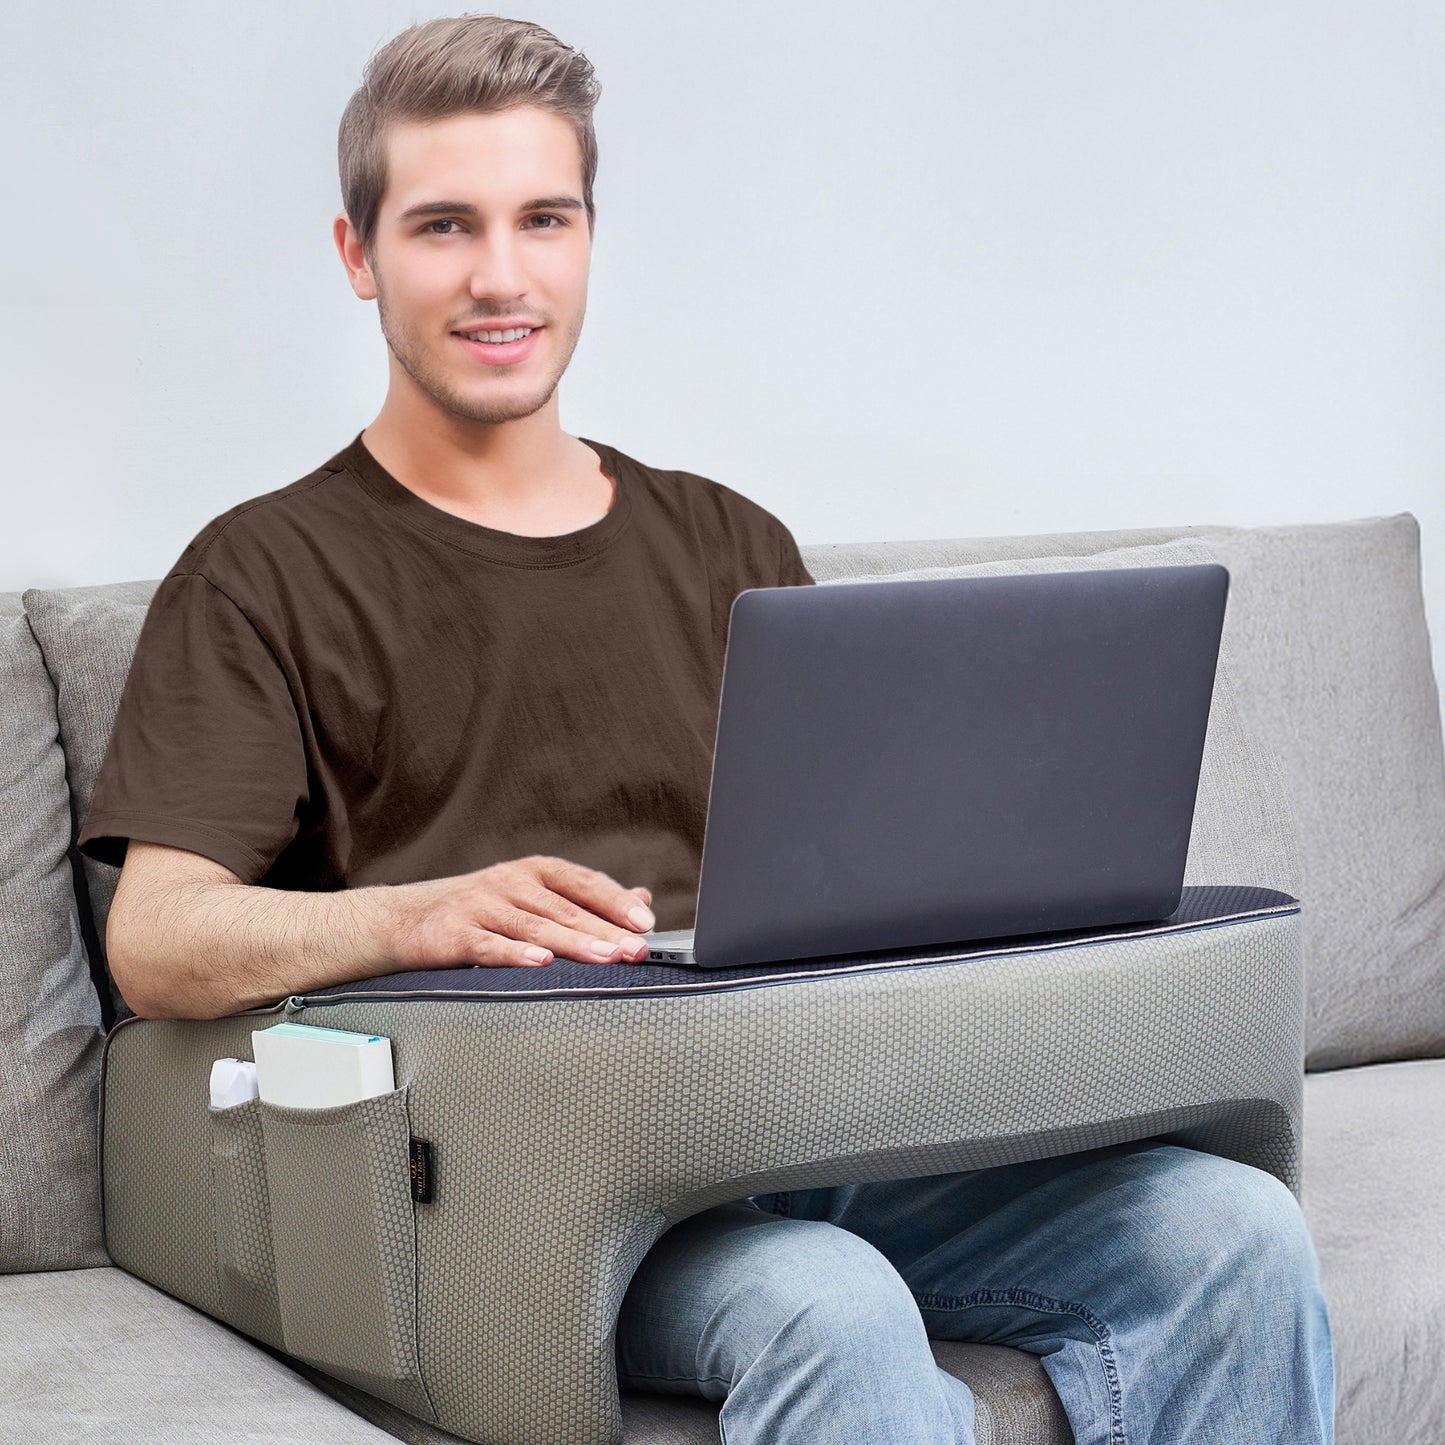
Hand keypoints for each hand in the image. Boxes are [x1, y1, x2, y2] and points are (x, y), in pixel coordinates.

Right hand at [381, 855, 655, 968]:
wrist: (400, 920)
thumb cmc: (475, 911)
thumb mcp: (531, 896)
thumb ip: (584, 900)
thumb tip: (641, 899)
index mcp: (533, 872)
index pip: (584, 883)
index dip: (616, 902)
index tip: (645, 922)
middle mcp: (510, 883)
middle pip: (565, 908)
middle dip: (605, 930)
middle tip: (637, 949)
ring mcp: (481, 906)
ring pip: (535, 926)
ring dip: (573, 942)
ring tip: (606, 958)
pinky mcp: (453, 933)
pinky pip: (489, 945)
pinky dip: (515, 954)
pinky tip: (540, 963)